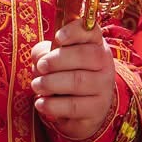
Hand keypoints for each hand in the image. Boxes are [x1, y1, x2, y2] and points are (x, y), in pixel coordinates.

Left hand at [30, 21, 121, 141]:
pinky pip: (73, 106)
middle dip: (57, 60)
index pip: (90, 31)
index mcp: (95, 44)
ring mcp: (103, 87)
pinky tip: (41, 103)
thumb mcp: (55, 58)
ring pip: (78, 81)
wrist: (83, 109)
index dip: (75, 31)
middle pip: (84, 56)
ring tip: (37, 85)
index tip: (58, 36)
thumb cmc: (66, 75)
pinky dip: (52, 105)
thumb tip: (39, 59)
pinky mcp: (97, 110)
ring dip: (51, 83)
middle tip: (40, 67)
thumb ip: (45, 52)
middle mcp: (104, 64)